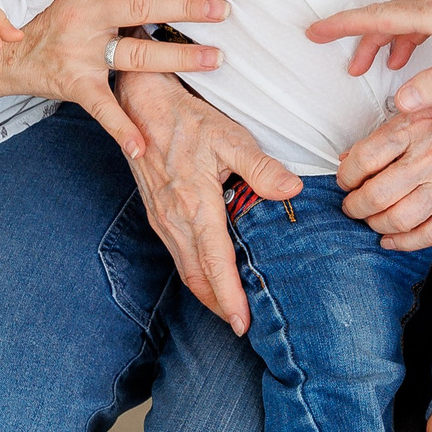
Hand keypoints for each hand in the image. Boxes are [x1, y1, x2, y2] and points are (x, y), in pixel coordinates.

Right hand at [0, 0, 226, 157]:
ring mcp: (80, 51)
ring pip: (135, 53)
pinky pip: (102, 107)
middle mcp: (85, 14)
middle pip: (139, 6)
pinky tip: (140, 143)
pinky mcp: (76, 84)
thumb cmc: (62, 21)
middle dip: (184, 7)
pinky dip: (121, 127)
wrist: (11, 56)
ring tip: (215, 58)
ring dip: (178, 58)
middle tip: (221, 8)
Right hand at [114, 71, 300, 334]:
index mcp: (194, 206)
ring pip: (184, 269)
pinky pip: (176, 254)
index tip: (243, 324)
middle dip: (219, 305)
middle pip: (197, 277)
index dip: (229, 297)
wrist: (140, 103)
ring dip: (206, 292)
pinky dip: (194, 272)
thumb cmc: (186, 119)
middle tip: (242, 327)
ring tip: (229, 308)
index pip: (215, 264)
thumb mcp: (230, 138)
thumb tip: (292, 189)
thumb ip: (261, 168)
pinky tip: (208, 273)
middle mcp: (174, 220)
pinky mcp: (156, 213)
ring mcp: (162, 218)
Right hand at [308, 0, 431, 115]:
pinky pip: (427, 28)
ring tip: (370, 69)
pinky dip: (409, 44)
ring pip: (409, 22)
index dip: (345, 24)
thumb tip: (399, 101)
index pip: (382, 14)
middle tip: (339, 61)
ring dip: (385, 43)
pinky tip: (411, 65)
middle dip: (360, 37)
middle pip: (390, 16)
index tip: (315, 31)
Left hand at [333, 82, 431, 248]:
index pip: (363, 160)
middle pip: (375, 196)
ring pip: (397, 220)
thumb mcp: (424, 104)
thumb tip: (349, 158)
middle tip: (350, 205)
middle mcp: (431, 158)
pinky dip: (403, 242)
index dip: (346, 175)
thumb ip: (387, 130)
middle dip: (354, 206)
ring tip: (368, 219)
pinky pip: (427, 234)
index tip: (345, 179)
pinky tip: (390, 239)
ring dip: (374, 224)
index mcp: (416, 127)